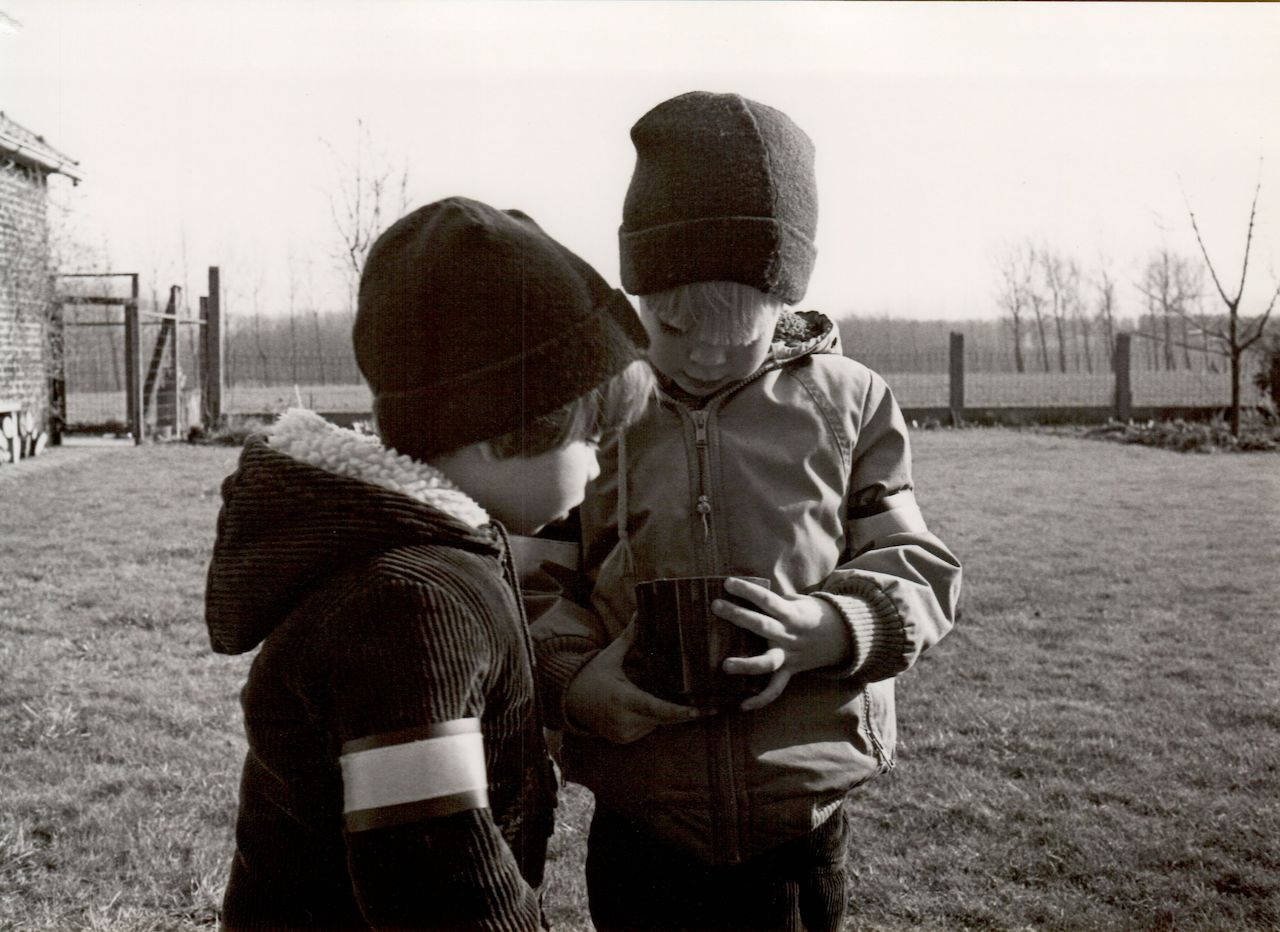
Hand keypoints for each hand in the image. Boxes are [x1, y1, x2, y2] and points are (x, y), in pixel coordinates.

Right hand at [564, 623, 709, 743]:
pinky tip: (651, 705)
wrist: (570, 699)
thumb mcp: (611, 655)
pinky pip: (646, 729)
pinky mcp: (623, 739)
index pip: (656, 708)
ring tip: (670, 697)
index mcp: (623, 698)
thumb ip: (630, 636)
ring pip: (656, 723)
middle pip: (662, 717)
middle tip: (710, 704)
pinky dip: (651, 718)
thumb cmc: (593, 674)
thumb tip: (641, 612)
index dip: (679, 711)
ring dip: (663, 712)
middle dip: (682, 710)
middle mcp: (624, 720)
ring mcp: (623, 733)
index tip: (699, 710)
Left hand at [713, 578, 850, 711]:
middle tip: (716, 606)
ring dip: (747, 664)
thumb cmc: (811, 614)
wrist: (843, 636)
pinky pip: (775, 689)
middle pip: (762, 626)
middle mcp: (789, 635)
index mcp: (791, 614)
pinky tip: (742, 706)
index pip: (768, 599)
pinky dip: (760, 699)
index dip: (748, 590)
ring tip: (725, 665)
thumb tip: (745, 594)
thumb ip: (775, 601)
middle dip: (738, 616)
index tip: (728, 583)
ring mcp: (789, 655)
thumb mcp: (798, 601)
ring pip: (768, 662)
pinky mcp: (790, 671)